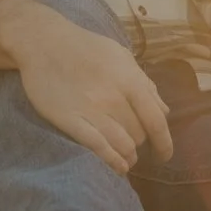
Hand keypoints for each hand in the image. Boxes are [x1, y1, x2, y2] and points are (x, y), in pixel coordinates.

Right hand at [0, 0, 172, 173]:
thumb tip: (164, 110)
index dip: (165, 143)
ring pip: (122, 144)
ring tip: (128, 160)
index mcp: (130, 80)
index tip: (165, 155)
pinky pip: (98, 146)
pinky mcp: (70, 119)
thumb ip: (144, 83)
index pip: (156, 120)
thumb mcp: (122, 57)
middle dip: (141, 144)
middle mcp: (114, 97)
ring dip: (129, 156)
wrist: (44, 42)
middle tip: (136, 146)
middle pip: (139, 134)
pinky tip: (118, 167)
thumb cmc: (87, 48)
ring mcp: (92, 109)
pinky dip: (112, 161)